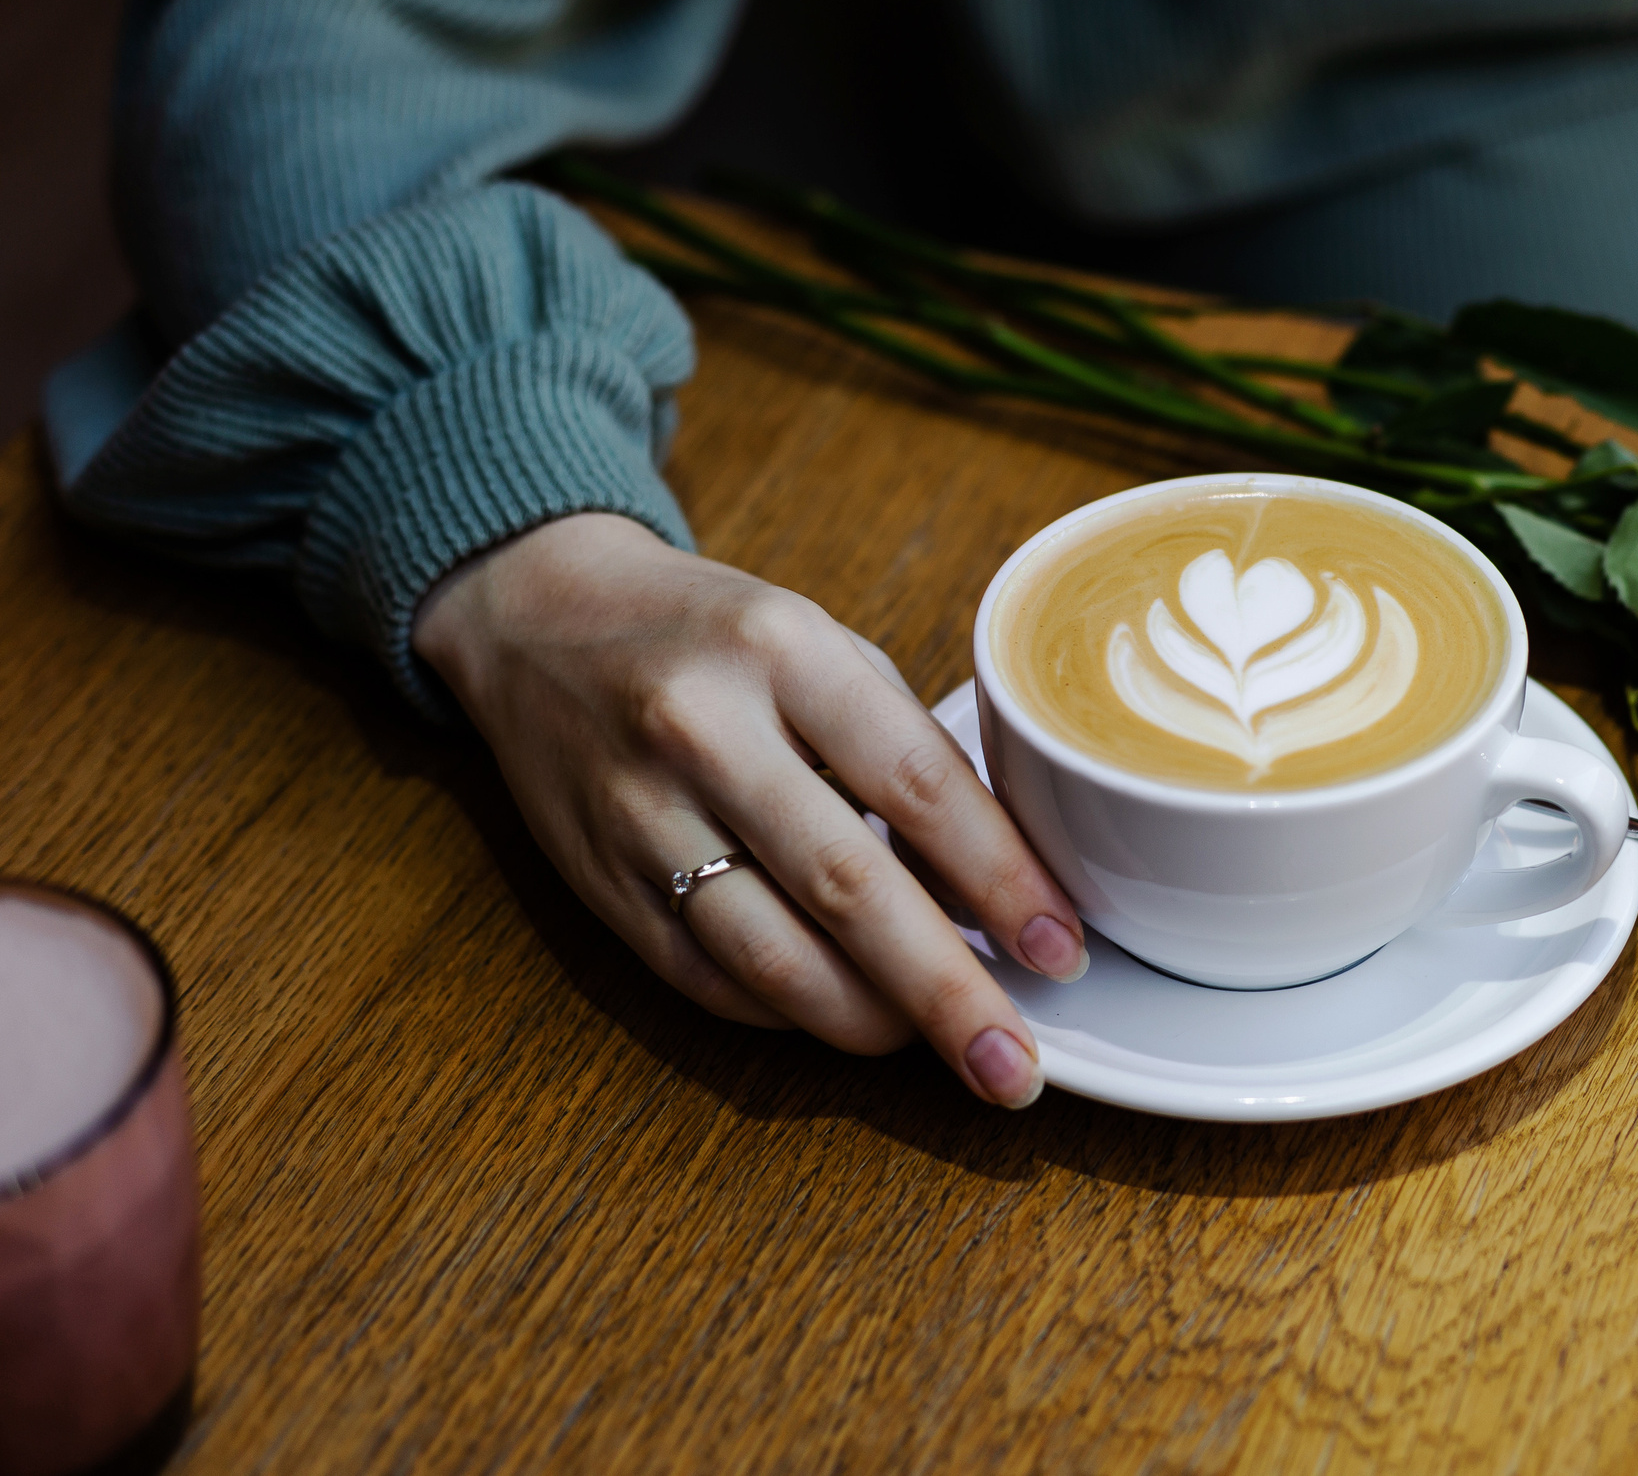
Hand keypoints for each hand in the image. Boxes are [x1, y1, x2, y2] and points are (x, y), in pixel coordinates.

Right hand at [413, 512, 1082, 1106]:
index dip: (1000, 879)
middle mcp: (704, 732)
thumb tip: (996, 889)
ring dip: (872, 1020)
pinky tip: (852, 1016)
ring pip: (771, 956)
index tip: (1060, 948)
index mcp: (784, 651)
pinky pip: (710, 978)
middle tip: (1015, 1060)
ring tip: (946, 1049)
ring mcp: (642, 815)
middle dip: (945, 989)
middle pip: (848, 888)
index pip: (917, 784)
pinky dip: (792, 1011)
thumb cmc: (714, 635)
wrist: (538, 617)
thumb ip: (904, 752)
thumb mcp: (822, 646)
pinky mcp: (602, 884)